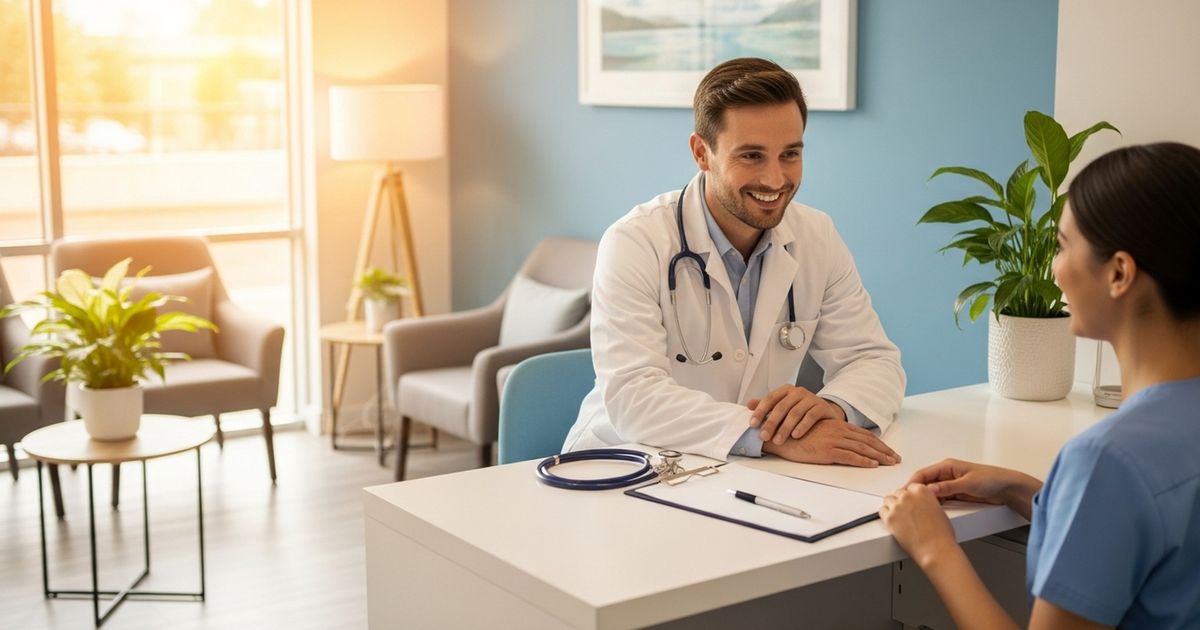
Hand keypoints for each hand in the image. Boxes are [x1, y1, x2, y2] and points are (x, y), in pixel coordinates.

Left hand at [747, 385, 845, 444]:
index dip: (760, 411)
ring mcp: (811, 398)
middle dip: (771, 423)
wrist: (824, 412)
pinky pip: (810, 416)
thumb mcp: (783, 406)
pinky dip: (802, 426)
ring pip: (795, 413)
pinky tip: (795, 435)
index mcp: (786, 390)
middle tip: (764, 436)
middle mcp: (798, 392)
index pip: (770, 399)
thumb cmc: (800, 409)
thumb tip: (748, 404)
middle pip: (781, 407)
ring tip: (778, 440)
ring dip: (785, 428)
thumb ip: (766, 405)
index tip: (752, 424)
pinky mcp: (822, 407)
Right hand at [761, 418, 899, 466]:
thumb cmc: (796, 434)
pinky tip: (872, 465)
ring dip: (879, 457)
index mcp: (837, 426)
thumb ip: (831, 435)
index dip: (879, 443)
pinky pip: (849, 456)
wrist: (780, 434)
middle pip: (867, 441)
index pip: (864, 435)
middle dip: (884, 450)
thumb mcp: (817, 432)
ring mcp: (833, 440)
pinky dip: (862, 461)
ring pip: (862, 449)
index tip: (889, 451)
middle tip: (896, 459)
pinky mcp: (827, 451)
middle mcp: (838, 431)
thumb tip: (843, 444)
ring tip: (890, 463)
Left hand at [879, 483, 958, 568]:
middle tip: (905, 512)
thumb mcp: (938, 511)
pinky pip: (882, 511)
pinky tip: (892, 521)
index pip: (911, 487)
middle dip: (901, 501)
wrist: (935, 549)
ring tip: (898, 517)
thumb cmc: (941, 535)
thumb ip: (927, 503)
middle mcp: (908, 496)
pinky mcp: (889, 518)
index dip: (911, 496)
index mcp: (922, 491)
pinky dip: (886, 515)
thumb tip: (922, 506)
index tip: (911, 502)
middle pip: (899, 493)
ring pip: (888, 500)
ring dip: (892, 506)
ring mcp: (897, 506)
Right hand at [906, 458, 1030, 504]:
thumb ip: (948, 487)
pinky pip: (941, 499)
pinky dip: (935, 504)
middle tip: (908, 503)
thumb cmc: (991, 479)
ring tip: (918, 508)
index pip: (924, 474)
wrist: (1007, 488)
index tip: (904, 492)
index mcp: (948, 466)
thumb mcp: (967, 483)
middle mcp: (947, 474)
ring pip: (932, 492)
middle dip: (916, 492)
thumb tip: (930, 490)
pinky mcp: (956, 494)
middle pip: (926, 483)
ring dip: (926, 499)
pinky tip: (931, 510)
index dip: (912, 483)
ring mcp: (951, 484)